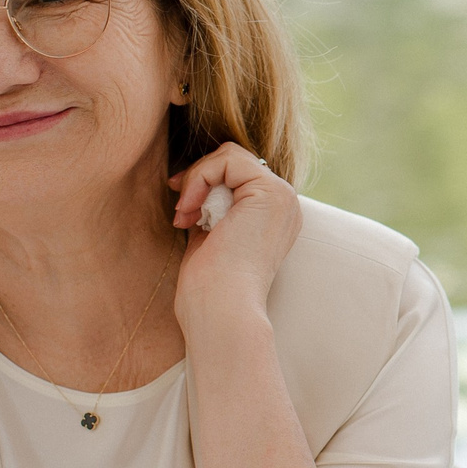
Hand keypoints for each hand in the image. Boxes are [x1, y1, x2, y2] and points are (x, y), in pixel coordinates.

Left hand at [169, 143, 301, 321]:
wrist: (222, 312)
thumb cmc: (209, 288)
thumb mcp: (211, 235)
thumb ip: (212, 207)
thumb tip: (190, 179)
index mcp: (273, 216)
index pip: (236, 175)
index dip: (203, 183)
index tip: (182, 213)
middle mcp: (285, 204)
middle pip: (234, 160)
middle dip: (199, 179)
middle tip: (182, 213)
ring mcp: (282, 197)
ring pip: (230, 155)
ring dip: (198, 179)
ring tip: (186, 216)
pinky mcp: (271, 193)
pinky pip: (227, 160)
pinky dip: (200, 178)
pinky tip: (191, 211)